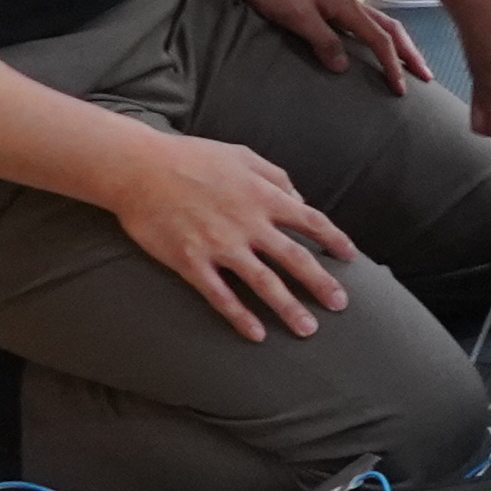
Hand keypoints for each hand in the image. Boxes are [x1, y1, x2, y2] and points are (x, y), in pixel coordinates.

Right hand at [101, 132, 356, 340]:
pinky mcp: (191, 262)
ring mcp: (220, 245)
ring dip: (288, 308)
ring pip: (264, 283)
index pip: (311, 220)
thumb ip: (276, 177)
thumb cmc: (193, 157)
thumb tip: (301, 200)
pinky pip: (221, 296)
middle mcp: (249, 223)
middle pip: (294, 258)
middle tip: (341, 305)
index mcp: (264, 195)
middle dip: (320, 284)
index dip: (334, 240)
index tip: (350, 257)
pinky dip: (241, 317)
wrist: (140, 169)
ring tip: (307, 330)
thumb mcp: (243, 156)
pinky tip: (257, 335)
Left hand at [223, 0, 428, 90]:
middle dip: (409, 53)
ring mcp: (339, 4)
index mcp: (346, 7)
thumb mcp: (297, 16)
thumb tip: (344, 67)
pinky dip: (377, 39)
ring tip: (408, 63)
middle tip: (425, 76)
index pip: (379, 39)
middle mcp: (349, 4)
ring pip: (379, 25)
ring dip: (397, 45)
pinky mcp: (328, 6)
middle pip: (389, 29)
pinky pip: (363, 25)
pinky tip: (372, 48)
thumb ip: (323, 40)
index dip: (392, 64)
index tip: (400, 89)